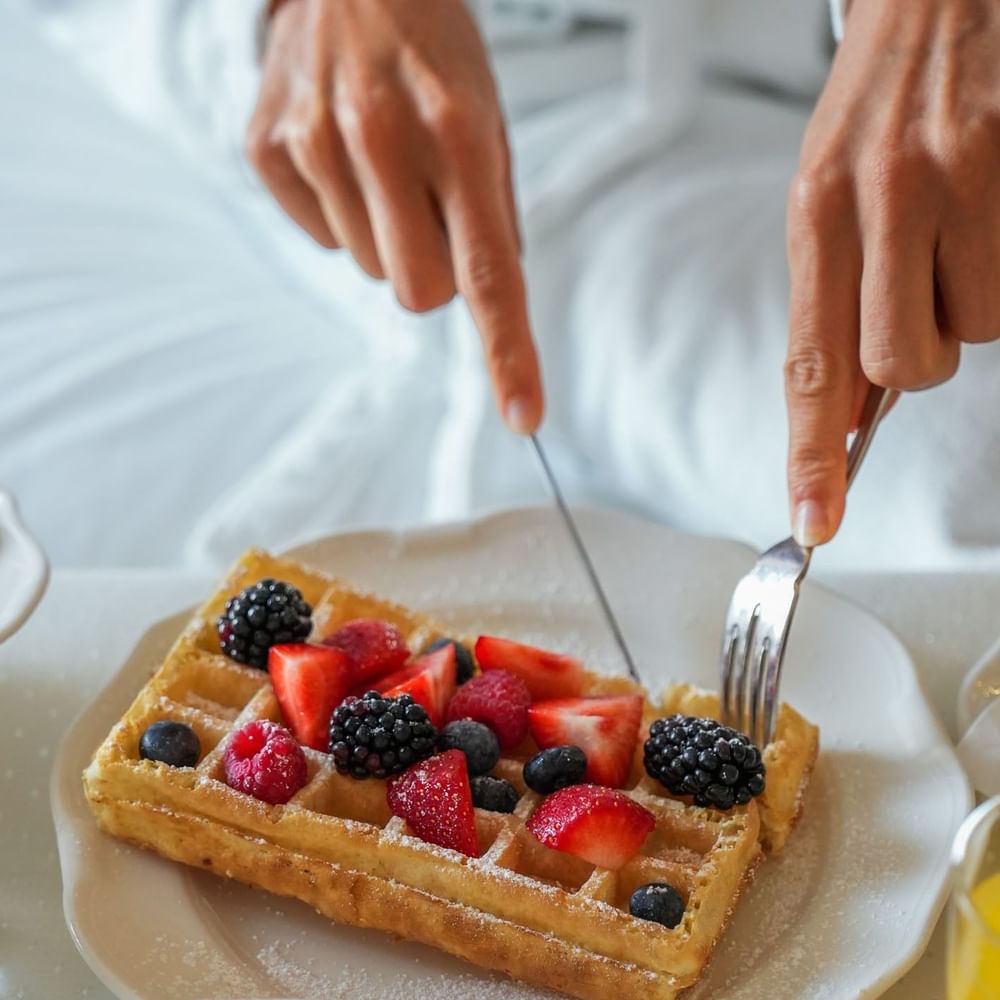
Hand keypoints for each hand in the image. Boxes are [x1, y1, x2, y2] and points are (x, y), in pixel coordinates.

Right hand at [247, 0, 543, 433]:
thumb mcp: (489, 118)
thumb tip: (490, 303)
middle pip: (418, 293)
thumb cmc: (433, 53)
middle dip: (433, 271)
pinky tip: (341, 155)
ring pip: (368, 269)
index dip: (508, 352)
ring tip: (383, 161)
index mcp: (459, 133)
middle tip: (430, 207)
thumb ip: (495, 215)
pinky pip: (318, 239)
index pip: (489, 274)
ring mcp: (314, 142)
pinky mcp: (267, 148)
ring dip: (385, 234)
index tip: (524, 416)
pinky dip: (338, 213)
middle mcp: (381, 138)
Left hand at [784, 0, 999, 544]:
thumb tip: (851, 407)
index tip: (814, 521)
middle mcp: (882, 196)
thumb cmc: (881, 103)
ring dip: (973, 304)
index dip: (811, 453)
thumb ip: (835, 297)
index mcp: (816, 209)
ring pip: (978, 329)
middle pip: (905, 366)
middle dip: (921, 356)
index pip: (811, 361)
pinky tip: (993, 214)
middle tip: (924, 289)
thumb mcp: (829, 191)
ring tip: (961, 232)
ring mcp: (962, 176)